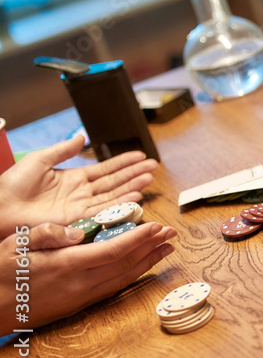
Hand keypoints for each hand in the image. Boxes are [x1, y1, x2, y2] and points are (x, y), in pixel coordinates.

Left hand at [0, 135, 157, 236]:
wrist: (0, 207)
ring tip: (149, 179)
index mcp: (73, 178)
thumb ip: (63, 149)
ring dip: (132, 187)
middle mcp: (81, 193)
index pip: (105, 169)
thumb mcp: (40, 159)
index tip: (140, 156)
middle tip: (153, 167)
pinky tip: (134, 197)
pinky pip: (104, 211)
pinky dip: (121, 204)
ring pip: (114, 196)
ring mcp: (81, 207)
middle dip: (135, 174)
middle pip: (115, 182)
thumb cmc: (12, 185)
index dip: (124, 162)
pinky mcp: (78, 220)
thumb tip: (81, 137)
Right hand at [1, 222, 175, 331]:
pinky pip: (114, 288)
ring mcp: (81, 297)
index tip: (158, 226)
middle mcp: (79, 284)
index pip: (114, 250)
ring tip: (167, 249)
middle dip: (152, 246)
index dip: (139, 238)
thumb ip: (46, 234)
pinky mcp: (79, 305)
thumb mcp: (14, 245)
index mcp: (66, 265)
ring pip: (124, 278)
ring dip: (149, 262)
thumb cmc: (0, 273)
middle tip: (172, 232)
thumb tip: (78, 232)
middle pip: (126, 263)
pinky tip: (142, 266)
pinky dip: (132, 275)